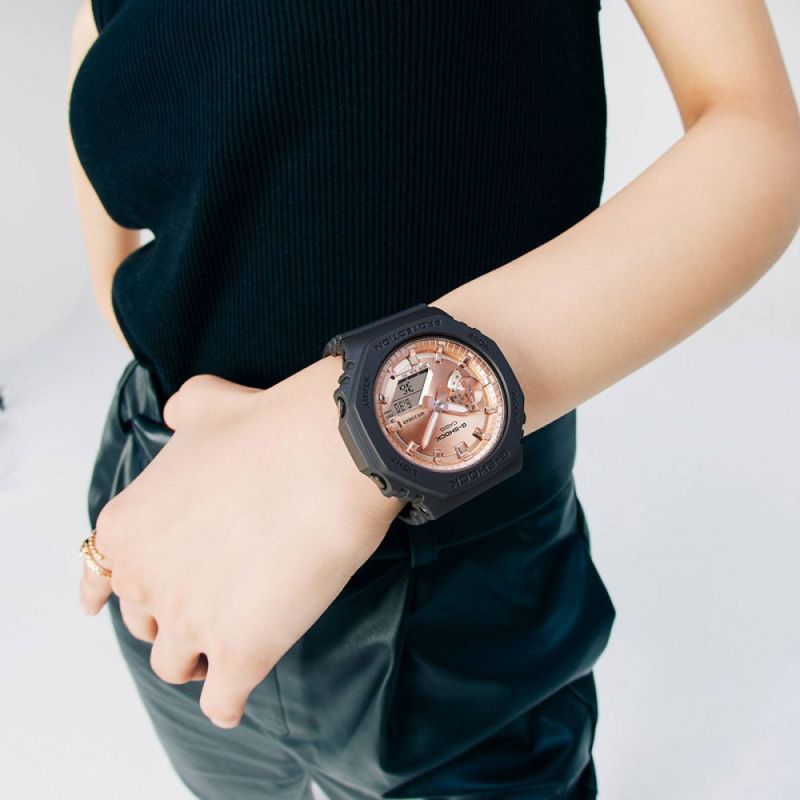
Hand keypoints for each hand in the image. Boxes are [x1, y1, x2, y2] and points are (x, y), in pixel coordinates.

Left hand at [79, 356, 402, 726]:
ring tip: (229, 644)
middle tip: (208, 603)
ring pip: (176, 666)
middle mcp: (147, 581)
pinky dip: (229, 700)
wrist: (330, 454)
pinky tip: (244, 684)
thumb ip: (179, 414)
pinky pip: (222, 703)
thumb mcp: (204, 403)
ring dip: (199, 659)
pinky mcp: (242, 654)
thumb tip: (176, 417)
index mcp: (128, 527)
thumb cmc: (269, 427)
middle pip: (143, 624)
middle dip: (170, 617)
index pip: (101, 577)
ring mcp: (191, 622)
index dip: (117, 589)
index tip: (131, 601)